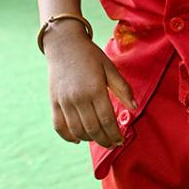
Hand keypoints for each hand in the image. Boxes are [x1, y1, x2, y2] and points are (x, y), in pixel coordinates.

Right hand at [44, 22, 135, 148]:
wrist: (64, 44)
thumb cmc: (90, 56)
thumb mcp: (109, 67)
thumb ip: (122, 88)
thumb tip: (135, 107)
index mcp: (95, 88)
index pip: (107, 119)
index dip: (115, 133)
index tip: (120, 140)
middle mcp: (78, 97)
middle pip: (92, 129)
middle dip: (104, 140)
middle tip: (112, 144)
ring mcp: (64, 101)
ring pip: (77, 130)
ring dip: (89, 139)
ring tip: (98, 139)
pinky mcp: (54, 102)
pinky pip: (59, 126)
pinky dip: (68, 137)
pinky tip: (78, 139)